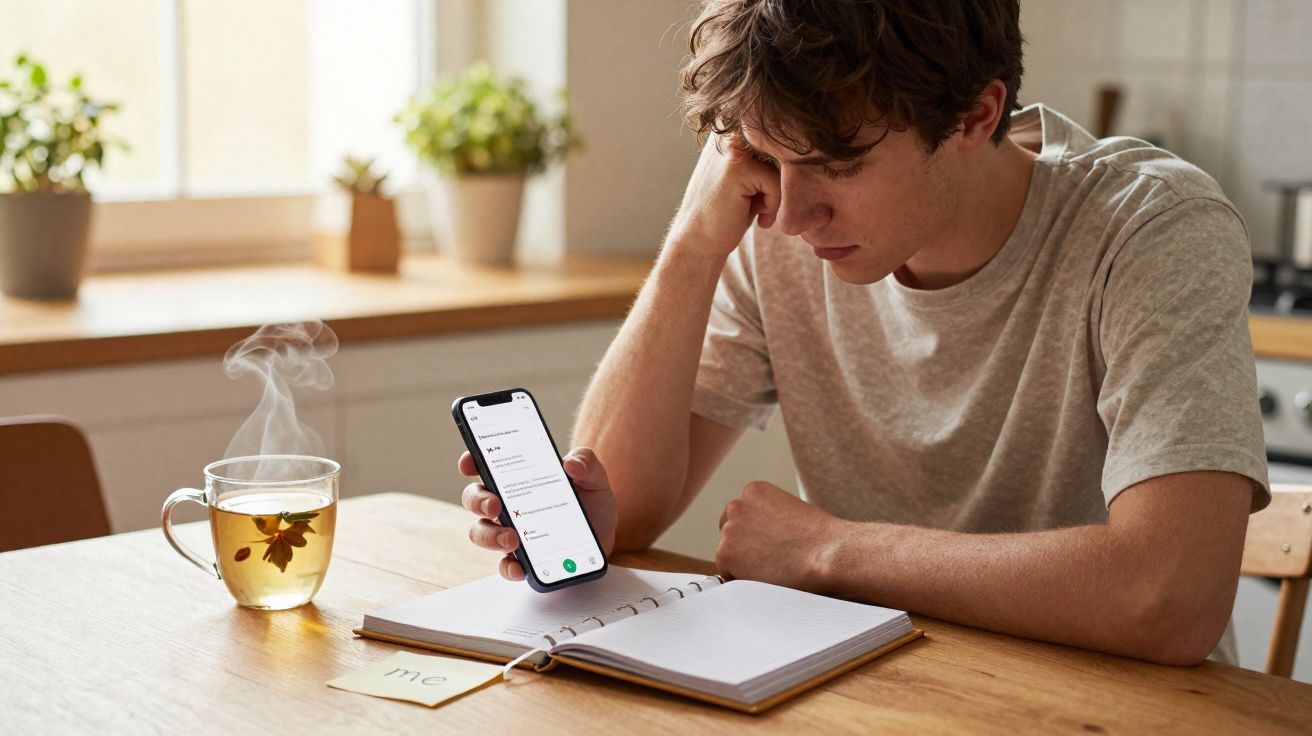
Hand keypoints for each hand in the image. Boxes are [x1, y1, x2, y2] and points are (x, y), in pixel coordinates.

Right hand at [459, 447, 617, 581]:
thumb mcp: (594, 478)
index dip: (471, 461)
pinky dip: (508, 567)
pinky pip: (505, 565)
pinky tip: (520, 568)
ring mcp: (510, 531)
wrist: (607, 536)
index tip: (469, 463)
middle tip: (495, 506)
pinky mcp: (522, 558)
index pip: (485, 465)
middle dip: (479, 500)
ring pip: (482, 532)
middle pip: (476, 498)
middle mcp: (507, 503)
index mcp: (518, 477)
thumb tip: (571, 463)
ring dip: (490, 536)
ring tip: (512, 539)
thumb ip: (586, 463)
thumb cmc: (592, 501)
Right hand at [666, 133, 781, 259]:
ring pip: (783, 165)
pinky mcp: (737, 168)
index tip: (770, 195)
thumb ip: (772, 157)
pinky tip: (761, 219)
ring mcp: (732, 147)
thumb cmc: (729, 212)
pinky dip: (774, 205)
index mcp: (733, 127)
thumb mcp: (752, 178)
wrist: (699, 241)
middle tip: (769, 206)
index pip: (780, 139)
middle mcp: (730, 130)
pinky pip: (776, 182)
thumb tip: (807, 147)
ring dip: (780, 194)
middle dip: (785, 181)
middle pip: (785, 149)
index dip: (784, 169)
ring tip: (764, 212)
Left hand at [716, 481, 844, 592]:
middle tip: (769, 560)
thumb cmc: (820, 538)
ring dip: (744, 564)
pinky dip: (743, 580)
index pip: (739, 516)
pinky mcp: (725, 554)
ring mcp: (728, 530)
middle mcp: (736, 506)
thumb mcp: (790, 512)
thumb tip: (758, 537)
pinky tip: (767, 576)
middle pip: (728, 533)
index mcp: (753, 491)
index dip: (752, 535)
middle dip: (743, 547)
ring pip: (727, 554)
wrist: (829, 553)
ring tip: (774, 567)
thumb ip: (767, 518)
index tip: (766, 545)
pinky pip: (726, 574)